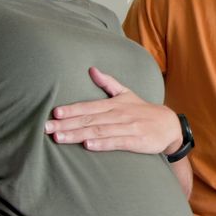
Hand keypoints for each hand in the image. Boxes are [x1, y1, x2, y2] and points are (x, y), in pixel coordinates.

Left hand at [45, 67, 181, 153]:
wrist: (169, 125)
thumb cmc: (143, 111)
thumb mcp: (126, 93)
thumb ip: (108, 83)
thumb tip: (91, 69)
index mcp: (114, 104)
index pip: (88, 106)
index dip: (71, 110)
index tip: (54, 113)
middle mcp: (119, 115)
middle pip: (89, 120)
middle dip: (66, 124)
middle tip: (46, 128)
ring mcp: (127, 128)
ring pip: (99, 131)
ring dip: (78, 135)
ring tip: (59, 138)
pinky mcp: (136, 141)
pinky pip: (116, 142)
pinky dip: (102, 144)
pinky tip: (88, 146)